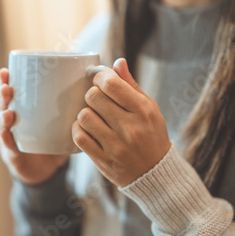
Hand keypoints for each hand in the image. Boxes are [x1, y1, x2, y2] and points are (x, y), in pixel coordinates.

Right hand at [0, 68, 68, 185]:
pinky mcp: (12, 153)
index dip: (3, 80)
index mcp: (20, 105)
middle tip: (6, 89)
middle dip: (0, 95)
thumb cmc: (53, 136)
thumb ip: (72, 104)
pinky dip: (5, 139)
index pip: (7, 88)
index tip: (5, 71)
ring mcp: (8, 136)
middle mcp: (9, 118)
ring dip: (1, 117)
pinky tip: (6, 134)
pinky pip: (7, 145)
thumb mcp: (61, 118)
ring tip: (8, 113)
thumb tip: (92, 84)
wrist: (48, 168)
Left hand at [72, 58, 170, 186]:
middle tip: (97, 100)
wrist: (155, 173)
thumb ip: (131, 85)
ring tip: (93, 116)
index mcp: (143, 110)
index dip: (100, 78)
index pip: (111, 84)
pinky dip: (78, 130)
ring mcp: (116, 146)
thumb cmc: (151, 134)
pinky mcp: (103, 161)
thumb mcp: (149, 108)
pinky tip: (87, 129)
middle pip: (94, 97)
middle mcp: (130, 128)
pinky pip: (79, 137)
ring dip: (85, 113)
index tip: (100, 82)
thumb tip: (117, 62)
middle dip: (92, 94)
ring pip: (84, 117)